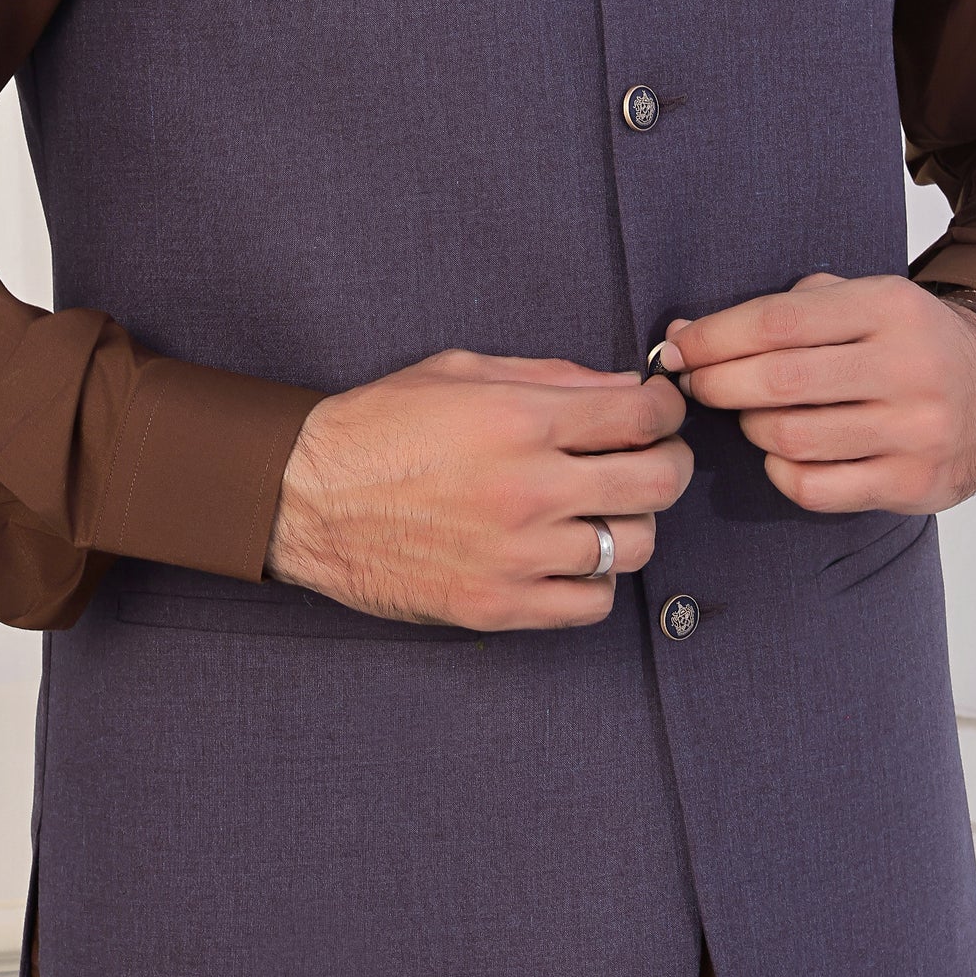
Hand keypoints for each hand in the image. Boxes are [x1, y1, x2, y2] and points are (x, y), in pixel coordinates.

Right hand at [266, 349, 692, 628]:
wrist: (307, 498)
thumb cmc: (382, 425)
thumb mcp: (464, 371)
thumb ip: (552, 377)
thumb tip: (624, 388)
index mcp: (522, 419)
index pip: (643, 414)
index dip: (667, 408)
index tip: (659, 411)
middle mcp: (528, 487)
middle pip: (658, 483)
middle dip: (668, 463)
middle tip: (652, 458)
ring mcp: (516, 553)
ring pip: (633, 546)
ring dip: (631, 523)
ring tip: (603, 509)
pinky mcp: (498, 605)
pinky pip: (592, 603)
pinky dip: (595, 580)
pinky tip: (572, 556)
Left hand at [653, 273, 975, 515]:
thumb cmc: (910, 343)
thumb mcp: (866, 300)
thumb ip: (787, 310)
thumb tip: (688, 336)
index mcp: (890, 308)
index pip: (778, 323)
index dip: (716, 338)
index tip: (679, 348)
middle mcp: (908, 368)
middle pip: (779, 382)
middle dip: (717, 382)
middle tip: (695, 383)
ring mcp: (914, 431)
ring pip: (791, 437)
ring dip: (750, 426)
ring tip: (748, 414)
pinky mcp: (912, 484)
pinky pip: (815, 487)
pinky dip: (781, 471)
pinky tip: (782, 453)